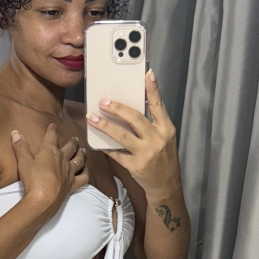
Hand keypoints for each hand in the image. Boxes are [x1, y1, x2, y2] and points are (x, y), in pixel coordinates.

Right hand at [10, 123, 88, 220]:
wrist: (43, 199)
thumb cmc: (32, 179)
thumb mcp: (23, 161)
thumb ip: (21, 147)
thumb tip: (15, 133)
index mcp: (50, 151)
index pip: (52, 137)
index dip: (52, 130)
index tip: (53, 125)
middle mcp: (62, 159)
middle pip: (70, 148)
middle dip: (72, 142)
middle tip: (75, 138)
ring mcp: (69, 172)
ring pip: (79, 160)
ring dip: (81, 154)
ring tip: (83, 150)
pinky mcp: (72, 184)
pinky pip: (83, 177)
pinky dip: (86, 173)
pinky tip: (87, 170)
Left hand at [87, 69, 179, 198]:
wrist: (166, 185)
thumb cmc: (163, 158)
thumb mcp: (165, 138)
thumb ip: (152, 124)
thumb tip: (132, 107)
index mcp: (166, 128)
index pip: (158, 105)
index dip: (153, 89)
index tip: (147, 73)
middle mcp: (157, 139)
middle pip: (135, 118)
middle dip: (117, 108)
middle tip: (103, 101)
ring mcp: (146, 153)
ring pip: (122, 135)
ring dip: (105, 126)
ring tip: (92, 118)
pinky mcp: (136, 166)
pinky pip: (117, 154)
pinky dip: (107, 147)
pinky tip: (97, 141)